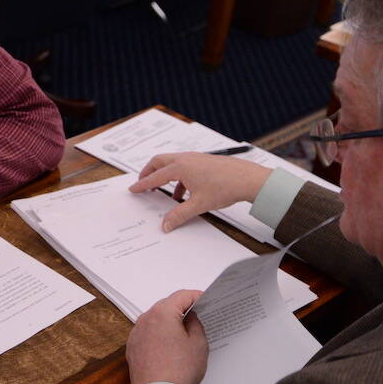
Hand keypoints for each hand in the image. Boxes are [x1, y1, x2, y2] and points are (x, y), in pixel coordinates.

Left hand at [126, 289, 207, 383]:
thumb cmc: (180, 369)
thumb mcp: (198, 344)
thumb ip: (195, 324)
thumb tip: (190, 317)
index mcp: (162, 313)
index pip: (181, 296)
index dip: (195, 296)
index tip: (205, 299)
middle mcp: (145, 319)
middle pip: (166, 305)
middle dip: (182, 308)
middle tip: (197, 314)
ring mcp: (136, 332)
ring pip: (155, 319)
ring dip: (169, 321)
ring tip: (184, 329)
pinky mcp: (132, 346)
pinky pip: (147, 332)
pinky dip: (158, 333)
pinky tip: (169, 343)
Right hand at [129, 152, 272, 231]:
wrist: (248, 179)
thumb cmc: (226, 186)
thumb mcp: (199, 204)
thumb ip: (179, 215)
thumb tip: (166, 224)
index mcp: (180, 167)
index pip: (155, 176)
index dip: (142, 184)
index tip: (134, 188)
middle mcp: (186, 159)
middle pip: (159, 162)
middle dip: (149, 172)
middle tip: (143, 183)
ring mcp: (195, 158)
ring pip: (172, 163)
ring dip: (165, 175)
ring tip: (164, 191)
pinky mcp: (204, 161)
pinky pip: (184, 166)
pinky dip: (178, 177)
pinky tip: (185, 192)